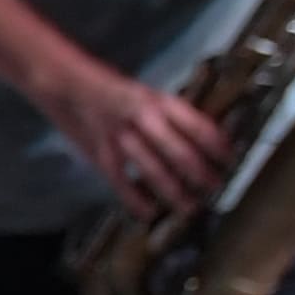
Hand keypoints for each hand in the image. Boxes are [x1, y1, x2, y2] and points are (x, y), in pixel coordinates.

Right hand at [45, 62, 234, 221]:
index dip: (217, 145)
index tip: (230, 159)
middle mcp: (143, 117)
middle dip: (200, 172)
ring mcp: (120, 136)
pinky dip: (134, 198)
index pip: (197, 125)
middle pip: (179, 151)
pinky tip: (147, 212)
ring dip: (173, 190)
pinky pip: (120, 180)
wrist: (64, 82)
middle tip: (215, 187)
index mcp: (159, 100)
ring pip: (152, 169)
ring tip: (189, 207)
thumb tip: (198, 138)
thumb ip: (166, 115)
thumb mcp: (144, 94)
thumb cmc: (108, 87)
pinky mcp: (99, 151)